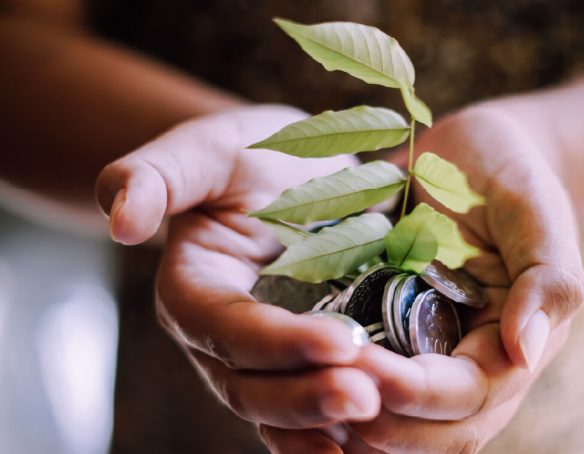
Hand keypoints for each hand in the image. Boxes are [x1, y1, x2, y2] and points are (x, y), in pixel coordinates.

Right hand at [96, 105, 381, 430]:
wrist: (280, 176)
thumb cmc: (241, 156)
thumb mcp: (203, 149)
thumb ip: (155, 176)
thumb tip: (120, 219)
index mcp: (191, 288)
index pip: (225, 328)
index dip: (277, 342)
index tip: (340, 343)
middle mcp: (218, 336)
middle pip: (248, 385)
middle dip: (305, 398)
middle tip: (367, 398)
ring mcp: (257, 357)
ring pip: (278, 411)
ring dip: (323, 425)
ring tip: (378, 422)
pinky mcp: (295, 361)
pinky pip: (307, 410)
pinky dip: (334, 431)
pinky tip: (379, 436)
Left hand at [260, 104, 583, 451]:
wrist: (471, 156)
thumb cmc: (509, 174)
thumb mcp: (535, 209)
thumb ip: (547, 277)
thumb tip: (523, 353)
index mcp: (510, 344)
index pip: (468, 396)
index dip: (416, 392)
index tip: (363, 366)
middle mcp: (470, 365)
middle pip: (431, 432)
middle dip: (378, 418)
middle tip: (320, 385)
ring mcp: (428, 357)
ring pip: (397, 427)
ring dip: (352, 423)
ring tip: (302, 394)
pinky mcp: (391, 340)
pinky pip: (367, 390)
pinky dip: (336, 395)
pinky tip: (297, 380)